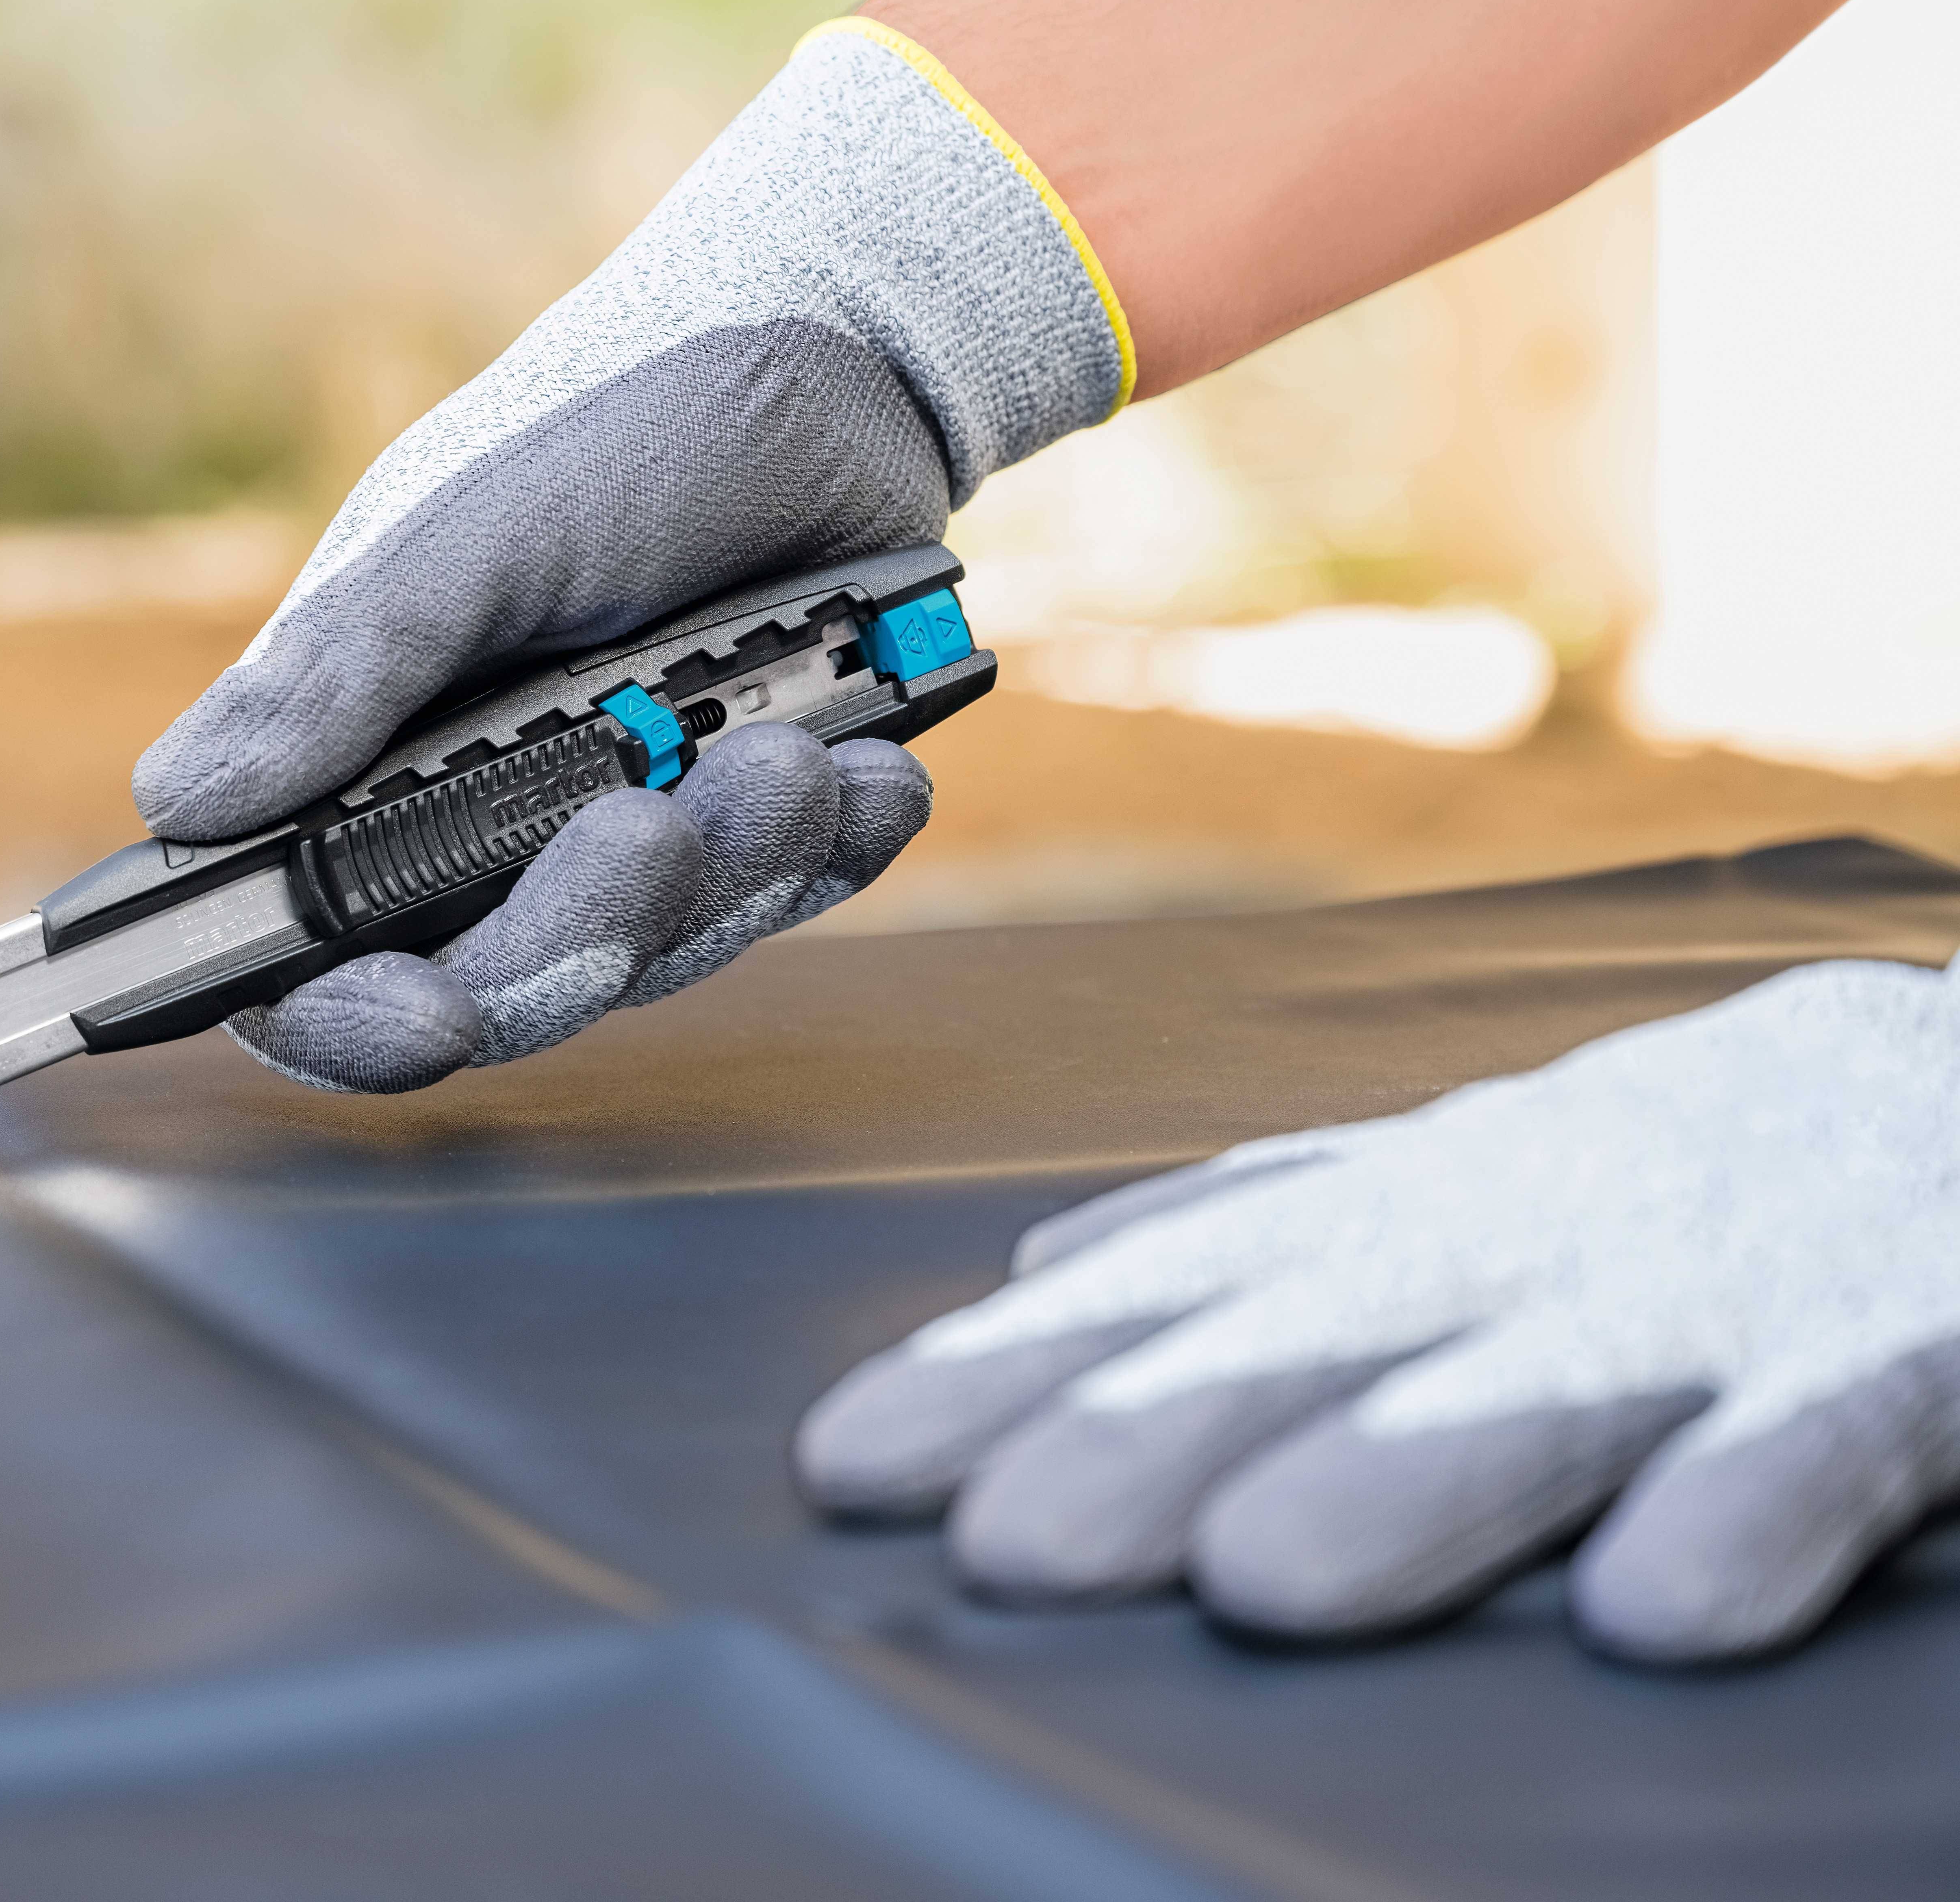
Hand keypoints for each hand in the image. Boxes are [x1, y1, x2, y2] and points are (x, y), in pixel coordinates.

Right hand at [133, 20, 1128, 1091]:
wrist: (824, 362)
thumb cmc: (615, 425)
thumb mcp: (471, 529)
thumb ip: (340, 669)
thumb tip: (179, 801)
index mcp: (368, 758)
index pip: (312, 956)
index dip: (347, 1017)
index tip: (427, 1015)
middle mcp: (481, 823)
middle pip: (503, 984)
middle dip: (586, 926)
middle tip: (656, 821)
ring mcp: (618, 831)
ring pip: (657, 955)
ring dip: (732, 869)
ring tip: (795, 751)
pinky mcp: (744, 827)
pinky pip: (788, 900)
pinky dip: (835, 849)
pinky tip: (873, 773)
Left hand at [796, 953, 1959, 1664]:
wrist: (1927, 1091)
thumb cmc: (1644, 1169)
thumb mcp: (1424, 1187)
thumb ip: (1247, 1225)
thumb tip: (1044, 1271)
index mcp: (1401, 1222)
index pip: (1163, 1299)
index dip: (1005, 1382)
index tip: (849, 1468)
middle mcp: (1513, 1252)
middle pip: (1306, 1350)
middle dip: (1149, 1442)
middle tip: (1007, 1547)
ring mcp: (1704, 1302)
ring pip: (1529, 1397)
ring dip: (1401, 1485)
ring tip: (1264, 1581)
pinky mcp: (1888, 1353)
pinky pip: (1816, 1441)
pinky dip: (1746, 1512)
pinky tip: (1658, 1610)